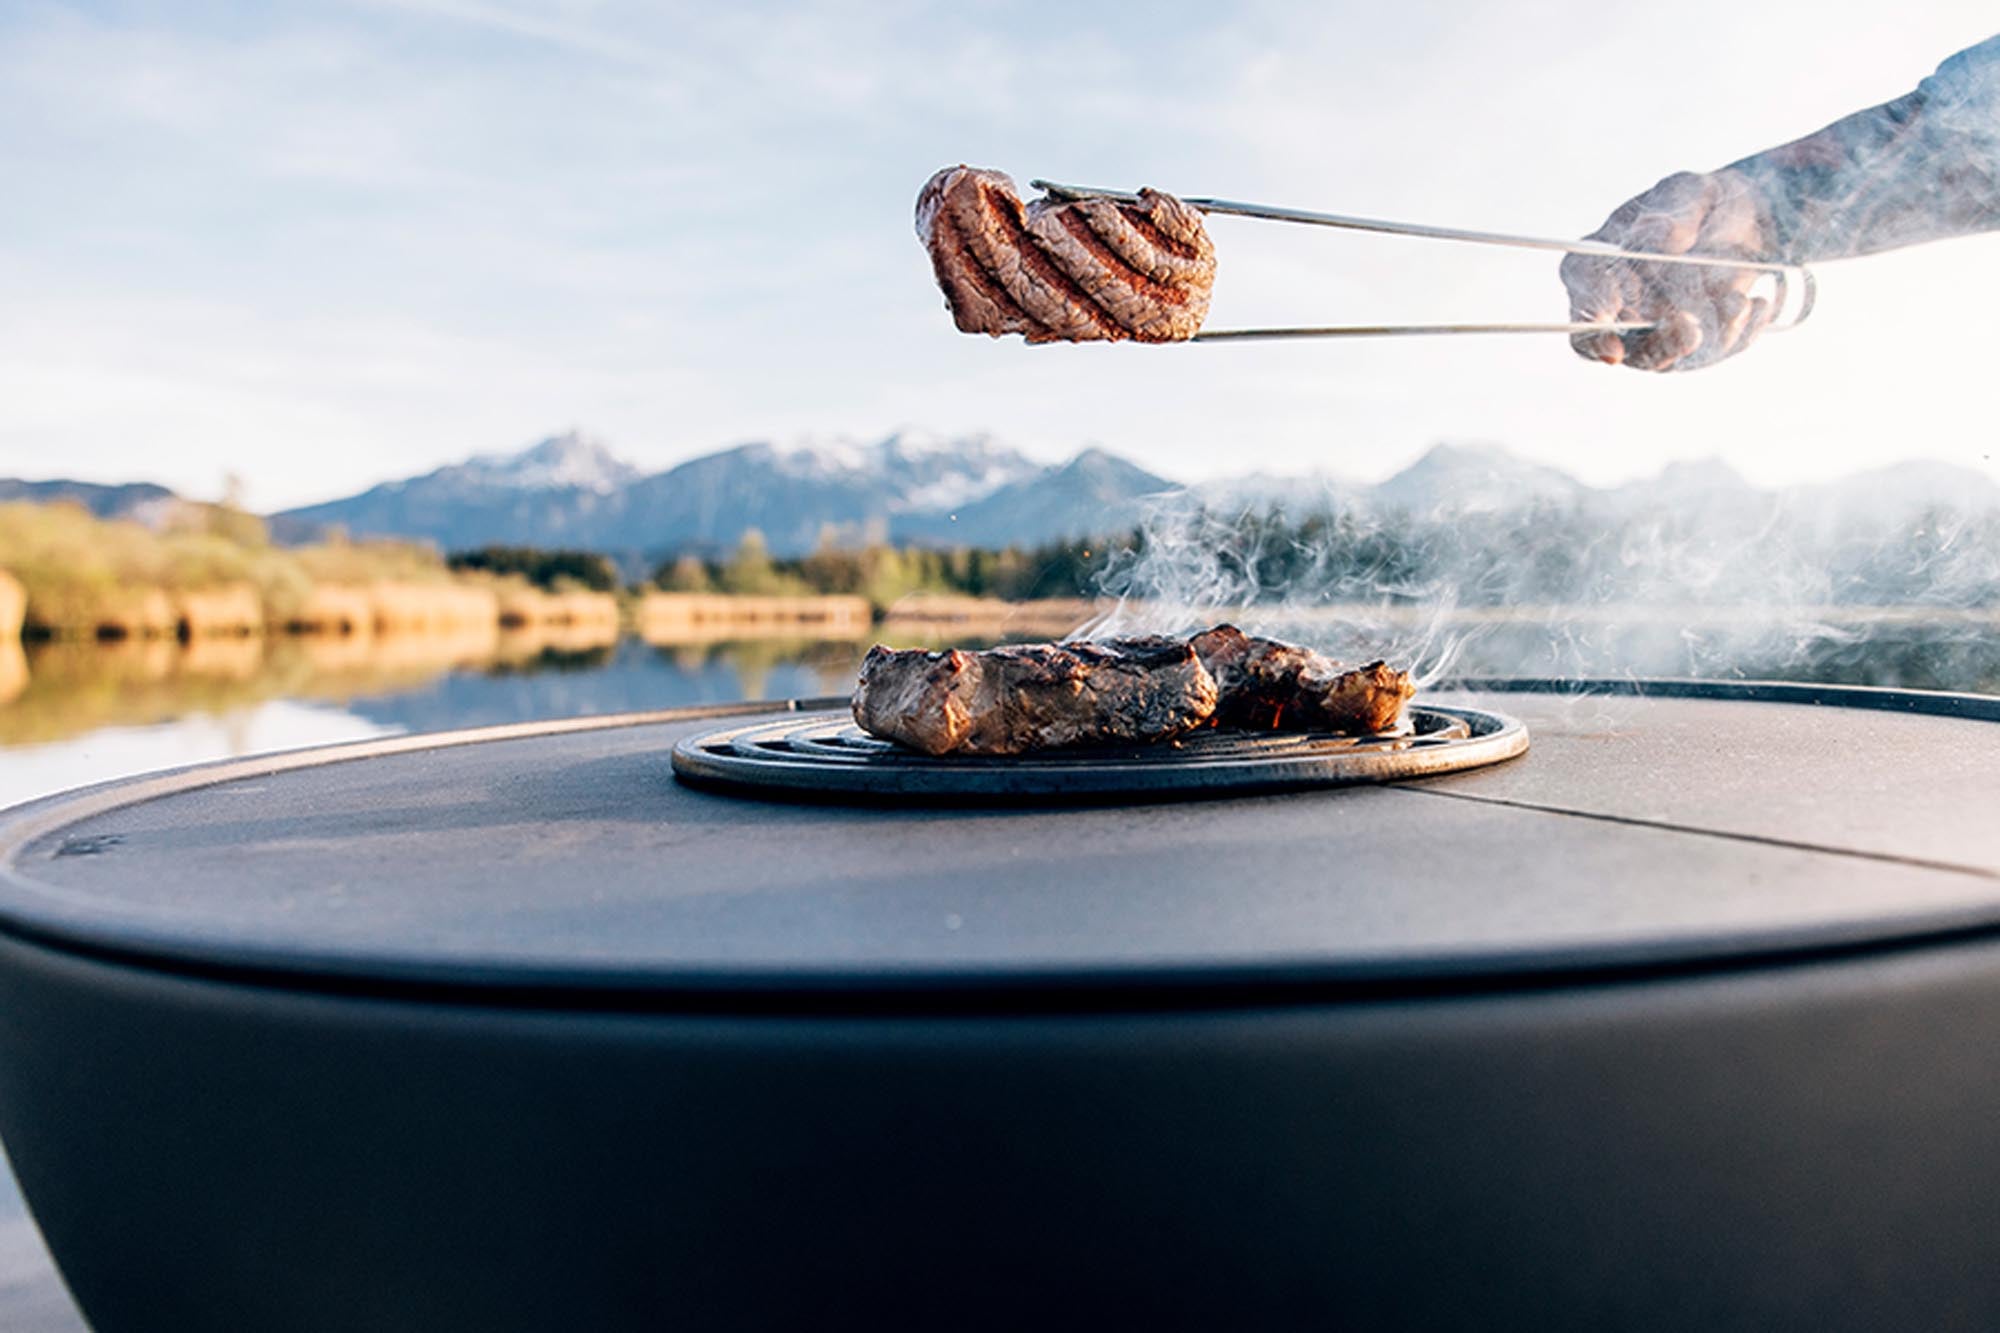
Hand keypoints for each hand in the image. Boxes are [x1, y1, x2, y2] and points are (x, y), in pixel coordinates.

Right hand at [1561, 169, 1777, 371]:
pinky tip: (1754, 303)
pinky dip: (1733, 336)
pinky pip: (1701, 357)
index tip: (1610, 315)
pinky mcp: (1680, 346)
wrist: (1747, 224)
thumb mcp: (1692, 192)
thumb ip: (1672, 213)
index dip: (1589, 307)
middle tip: (1691, 330)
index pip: (1582, 291)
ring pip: (1657, 358)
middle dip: (1655, 341)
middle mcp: (1615, 303)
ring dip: (1701, 340)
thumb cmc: (1704, 203)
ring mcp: (1645, 331)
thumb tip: (1651, 238)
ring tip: (1739, 302)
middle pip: (1612, 342)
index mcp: (1600, 259)